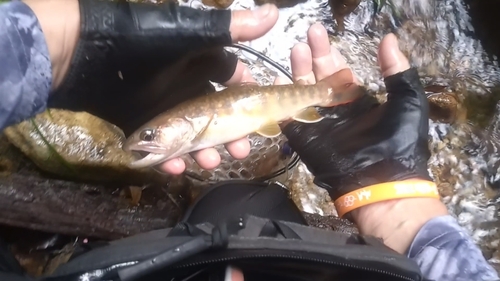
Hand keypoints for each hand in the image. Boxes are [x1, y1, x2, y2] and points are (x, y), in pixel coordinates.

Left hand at [25, 0, 278, 174]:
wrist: (87, 53)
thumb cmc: (147, 41)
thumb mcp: (193, 32)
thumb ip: (232, 27)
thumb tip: (276, 12)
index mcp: (203, 65)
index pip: (235, 83)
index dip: (250, 101)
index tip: (263, 119)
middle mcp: (187, 87)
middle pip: (217, 118)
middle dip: (231, 137)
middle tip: (240, 152)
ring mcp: (165, 108)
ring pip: (193, 137)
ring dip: (204, 153)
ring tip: (209, 164)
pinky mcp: (143, 125)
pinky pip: (162, 149)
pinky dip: (170, 160)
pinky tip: (176, 168)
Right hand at [276, 23, 432, 205]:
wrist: (381, 181)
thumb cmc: (399, 141)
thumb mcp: (408, 100)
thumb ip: (397, 69)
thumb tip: (389, 38)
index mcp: (359, 100)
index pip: (339, 70)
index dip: (329, 52)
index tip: (320, 33)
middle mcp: (336, 109)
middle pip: (318, 76)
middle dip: (313, 55)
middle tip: (308, 33)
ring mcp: (318, 123)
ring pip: (302, 92)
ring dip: (298, 70)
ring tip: (297, 49)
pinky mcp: (304, 138)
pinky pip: (289, 116)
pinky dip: (281, 100)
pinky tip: (277, 79)